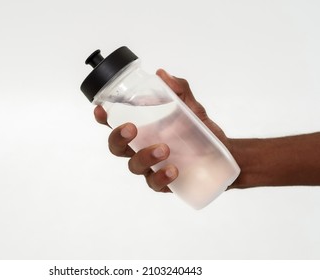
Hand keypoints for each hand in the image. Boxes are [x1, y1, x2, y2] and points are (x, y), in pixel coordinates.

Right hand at [94, 69, 229, 192]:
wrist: (224, 154)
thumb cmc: (201, 131)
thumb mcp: (193, 108)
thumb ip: (179, 91)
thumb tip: (163, 74)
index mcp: (143, 129)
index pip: (117, 123)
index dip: (104, 118)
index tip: (100, 110)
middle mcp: (141, 148)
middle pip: (117, 147)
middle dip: (118, 137)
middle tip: (131, 128)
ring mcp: (151, 166)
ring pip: (134, 165)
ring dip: (144, 156)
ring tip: (164, 149)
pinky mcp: (164, 182)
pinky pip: (154, 184)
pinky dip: (160, 177)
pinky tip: (173, 170)